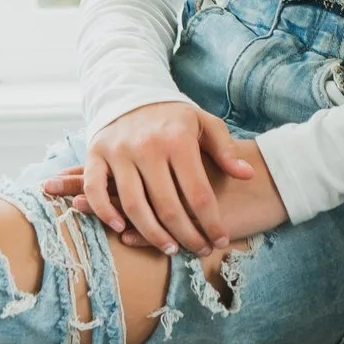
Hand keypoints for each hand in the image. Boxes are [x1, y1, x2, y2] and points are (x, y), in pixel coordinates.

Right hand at [46, 101, 259, 255]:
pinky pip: (96, 190)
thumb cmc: (173, 117)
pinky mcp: (96, 155)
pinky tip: (122, 229)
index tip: (221, 240)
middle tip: (199, 250)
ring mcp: (119, 152)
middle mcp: (147, 147)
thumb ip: (225, 150)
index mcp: (178, 140)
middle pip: (168, 205)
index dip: (211, 222)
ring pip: (134, 205)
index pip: (198, 193)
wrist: (131, 93)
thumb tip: (247, 175)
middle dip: (187, 235)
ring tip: (171, 248)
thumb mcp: (204, 124)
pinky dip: (106, 212)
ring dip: (152, 234)